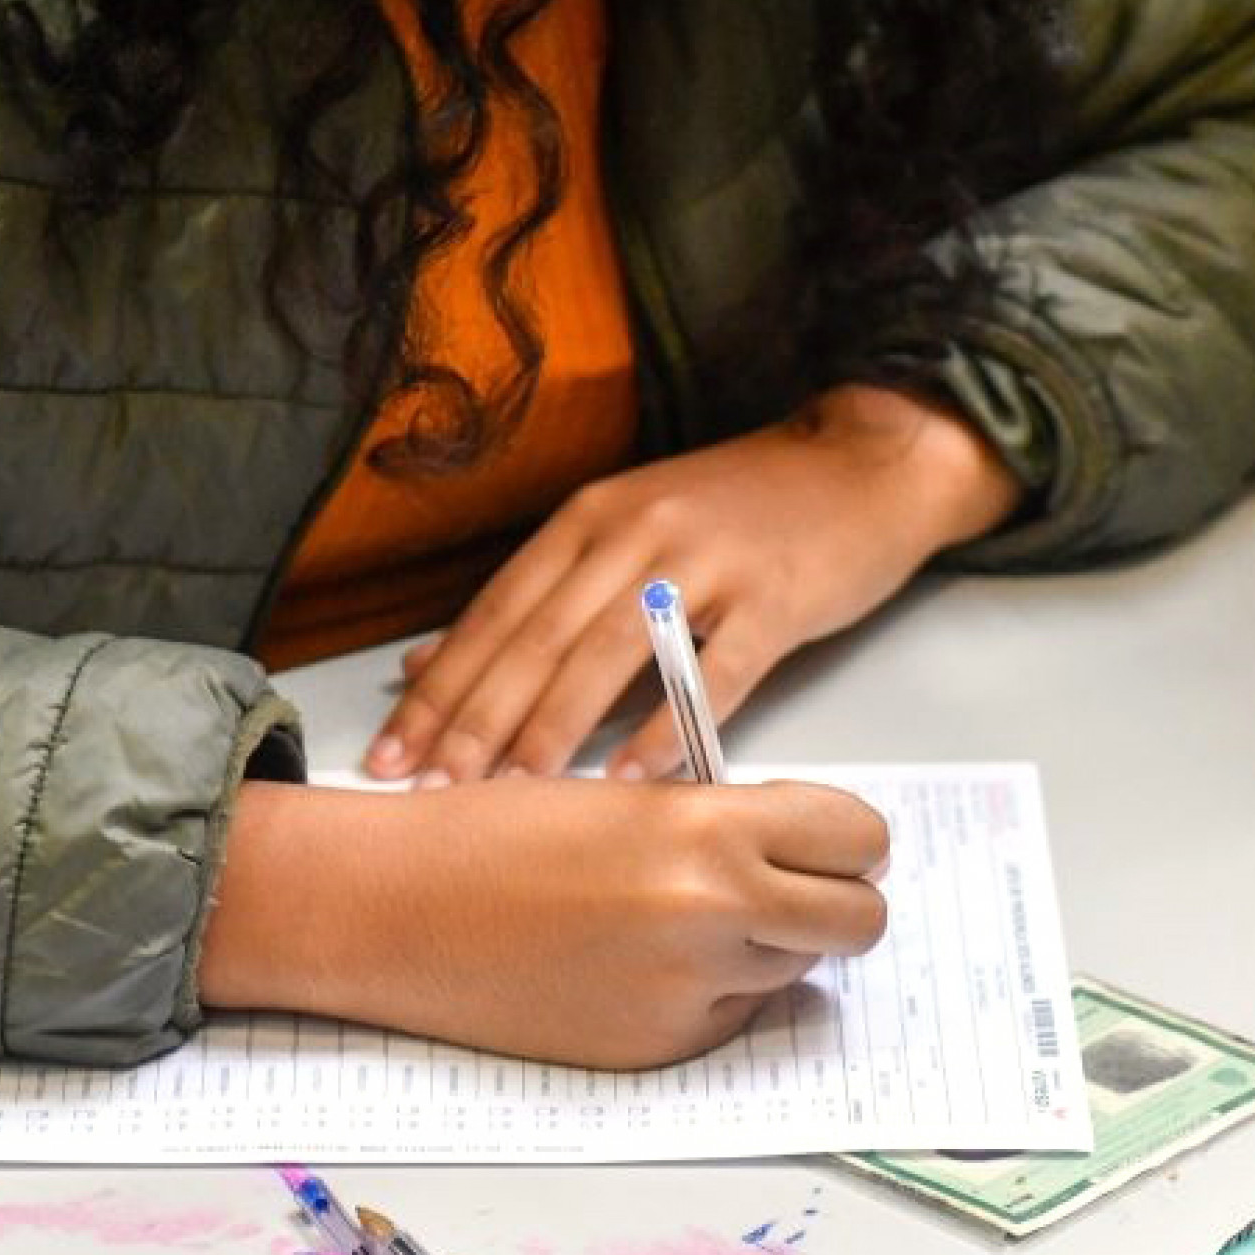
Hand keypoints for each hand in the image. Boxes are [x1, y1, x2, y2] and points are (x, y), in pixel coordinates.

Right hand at [199, 776, 890, 1067]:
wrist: (394, 911)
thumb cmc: (493, 837)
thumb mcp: (630, 801)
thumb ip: (724, 824)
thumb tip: (799, 852)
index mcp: (708, 832)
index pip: (857, 839)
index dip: (845, 839)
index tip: (823, 840)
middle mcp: (713, 918)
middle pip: (857, 921)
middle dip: (834, 901)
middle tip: (788, 886)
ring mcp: (687, 994)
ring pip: (794, 972)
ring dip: (767, 949)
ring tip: (684, 920)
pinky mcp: (657, 1049)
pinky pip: (729, 1017)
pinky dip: (707, 993)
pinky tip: (634, 964)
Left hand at [363, 384, 1020, 784]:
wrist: (862, 464)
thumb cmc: (739, 511)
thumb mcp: (623, 531)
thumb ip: (533, 595)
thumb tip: (428, 658)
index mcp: (590, 518)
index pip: (496, 613)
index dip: (440, 687)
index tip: (392, 753)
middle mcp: (636, 532)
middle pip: (539, 638)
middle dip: (477, 720)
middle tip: (430, 789)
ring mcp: (707, 562)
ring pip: (609, 653)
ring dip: (553, 727)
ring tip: (509, 790)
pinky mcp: (775, 598)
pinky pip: (712, 674)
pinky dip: (667, 728)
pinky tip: (629, 778)